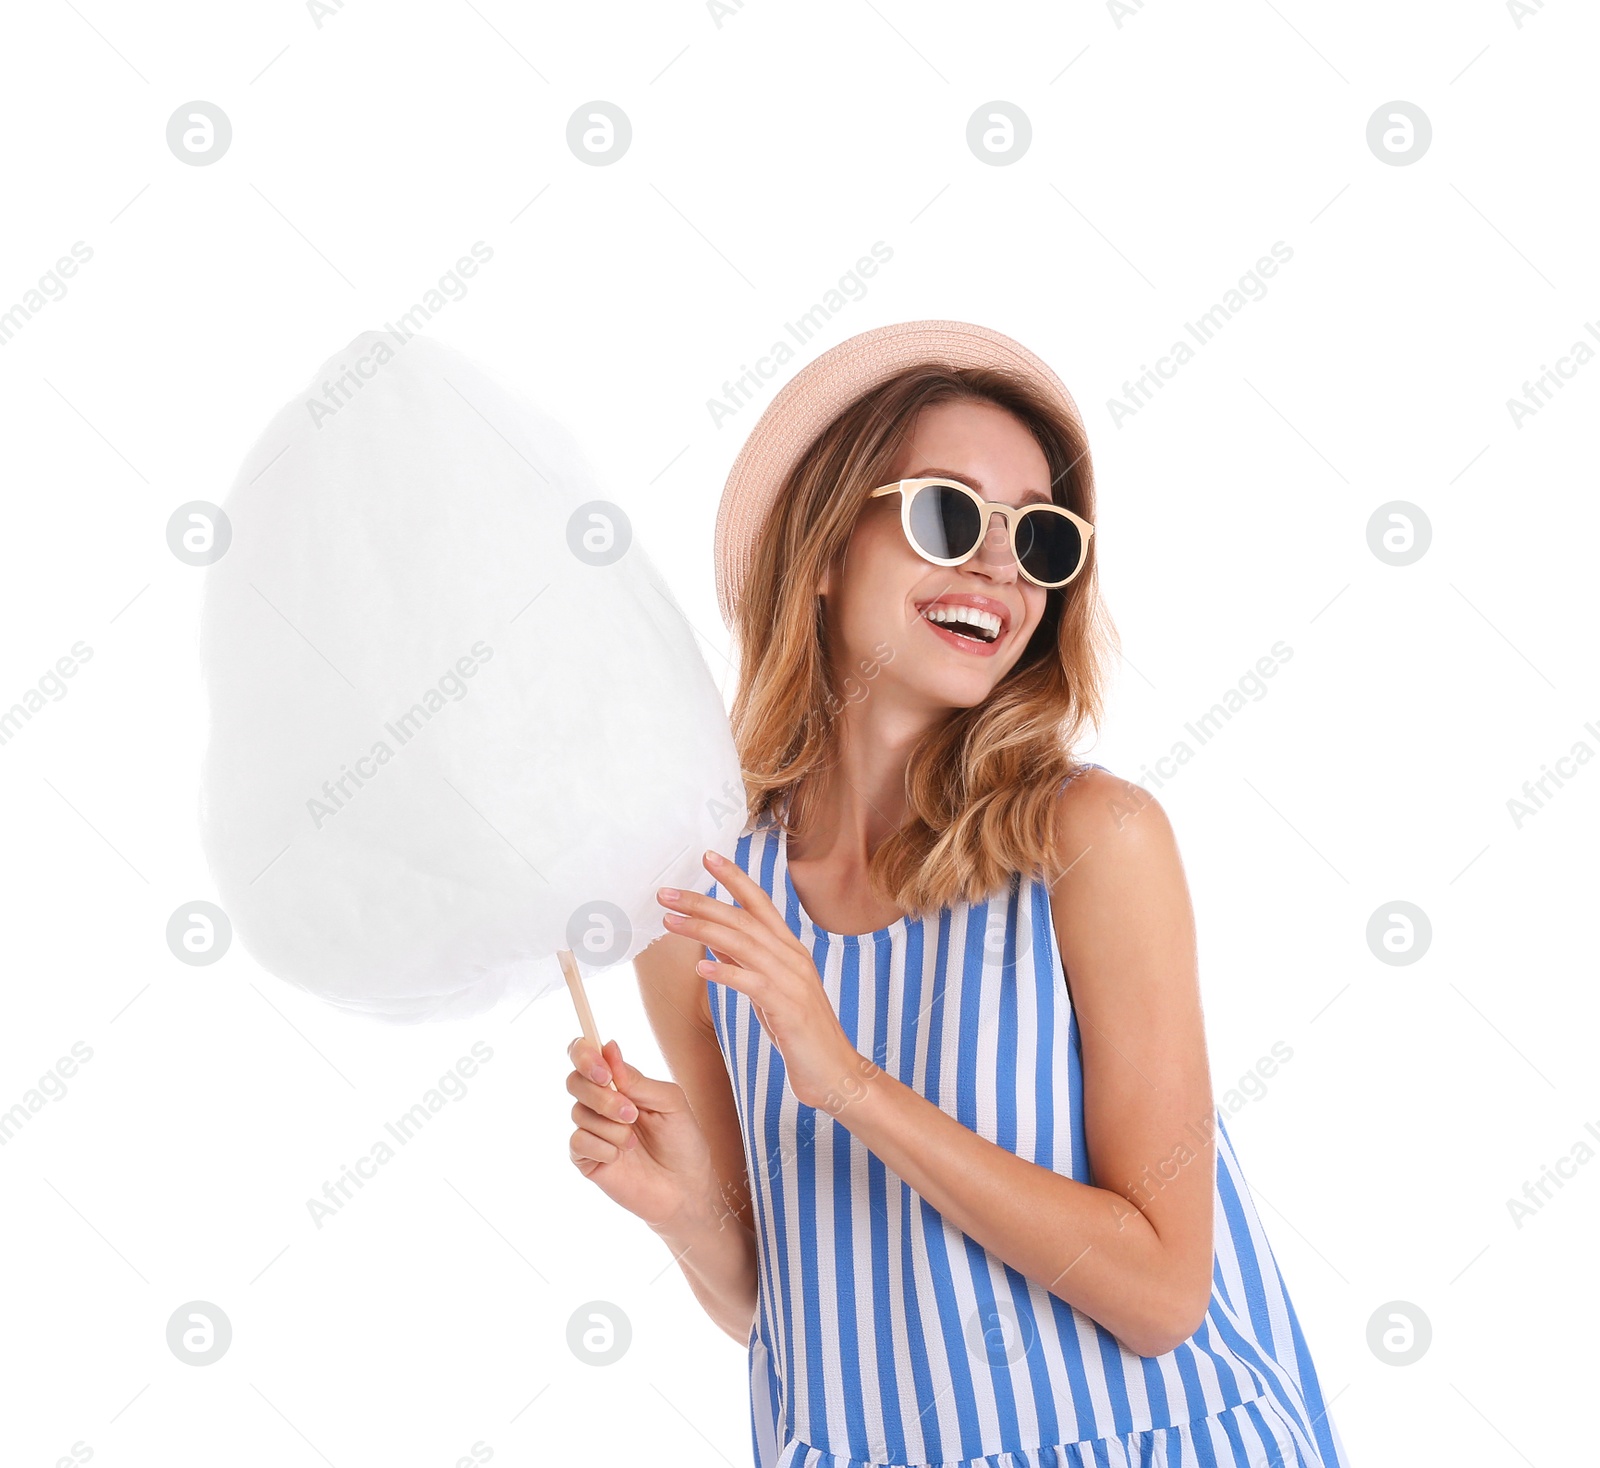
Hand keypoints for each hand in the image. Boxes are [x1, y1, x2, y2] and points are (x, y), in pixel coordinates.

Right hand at [565, 1036, 717, 1232]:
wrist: (686, 1189)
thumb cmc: (682, 1142)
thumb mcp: (670, 1102)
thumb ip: (638, 1079)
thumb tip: (609, 1048)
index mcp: (620, 1083)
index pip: (585, 1055)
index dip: (584, 1054)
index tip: (603, 1071)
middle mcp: (600, 1103)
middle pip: (575, 1081)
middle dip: (602, 1096)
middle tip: (631, 1113)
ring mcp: (592, 1130)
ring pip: (578, 1113)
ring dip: (611, 1126)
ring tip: (634, 1142)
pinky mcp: (586, 1158)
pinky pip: (577, 1142)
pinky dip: (602, 1147)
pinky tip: (620, 1156)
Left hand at [657, 851, 871, 1112]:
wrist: (836, 1072)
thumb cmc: (800, 1032)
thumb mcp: (771, 991)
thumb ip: (747, 963)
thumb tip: (715, 942)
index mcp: (790, 949)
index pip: (760, 903)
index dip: (734, 878)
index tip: (707, 858)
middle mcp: (793, 958)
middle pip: (743, 919)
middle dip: (702, 902)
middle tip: (666, 893)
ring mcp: (792, 981)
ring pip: (743, 945)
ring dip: (703, 930)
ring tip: (670, 922)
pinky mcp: (788, 1008)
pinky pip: (753, 984)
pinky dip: (726, 973)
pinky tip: (701, 969)